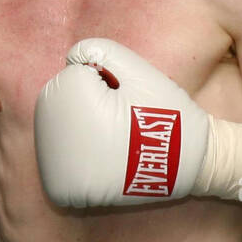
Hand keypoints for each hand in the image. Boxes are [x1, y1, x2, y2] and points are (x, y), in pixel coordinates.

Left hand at [35, 38, 241, 207]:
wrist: (190, 165)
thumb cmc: (164, 113)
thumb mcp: (136, 69)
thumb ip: (98, 50)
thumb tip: (70, 59)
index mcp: (67, 99)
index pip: (73, 76)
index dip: (104, 83)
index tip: (127, 100)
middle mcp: (50, 136)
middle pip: (59, 104)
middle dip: (87, 105)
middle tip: (123, 120)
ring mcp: (53, 168)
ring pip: (58, 132)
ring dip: (81, 130)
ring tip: (115, 140)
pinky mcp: (61, 190)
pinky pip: (58, 164)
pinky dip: (77, 159)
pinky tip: (104, 160)